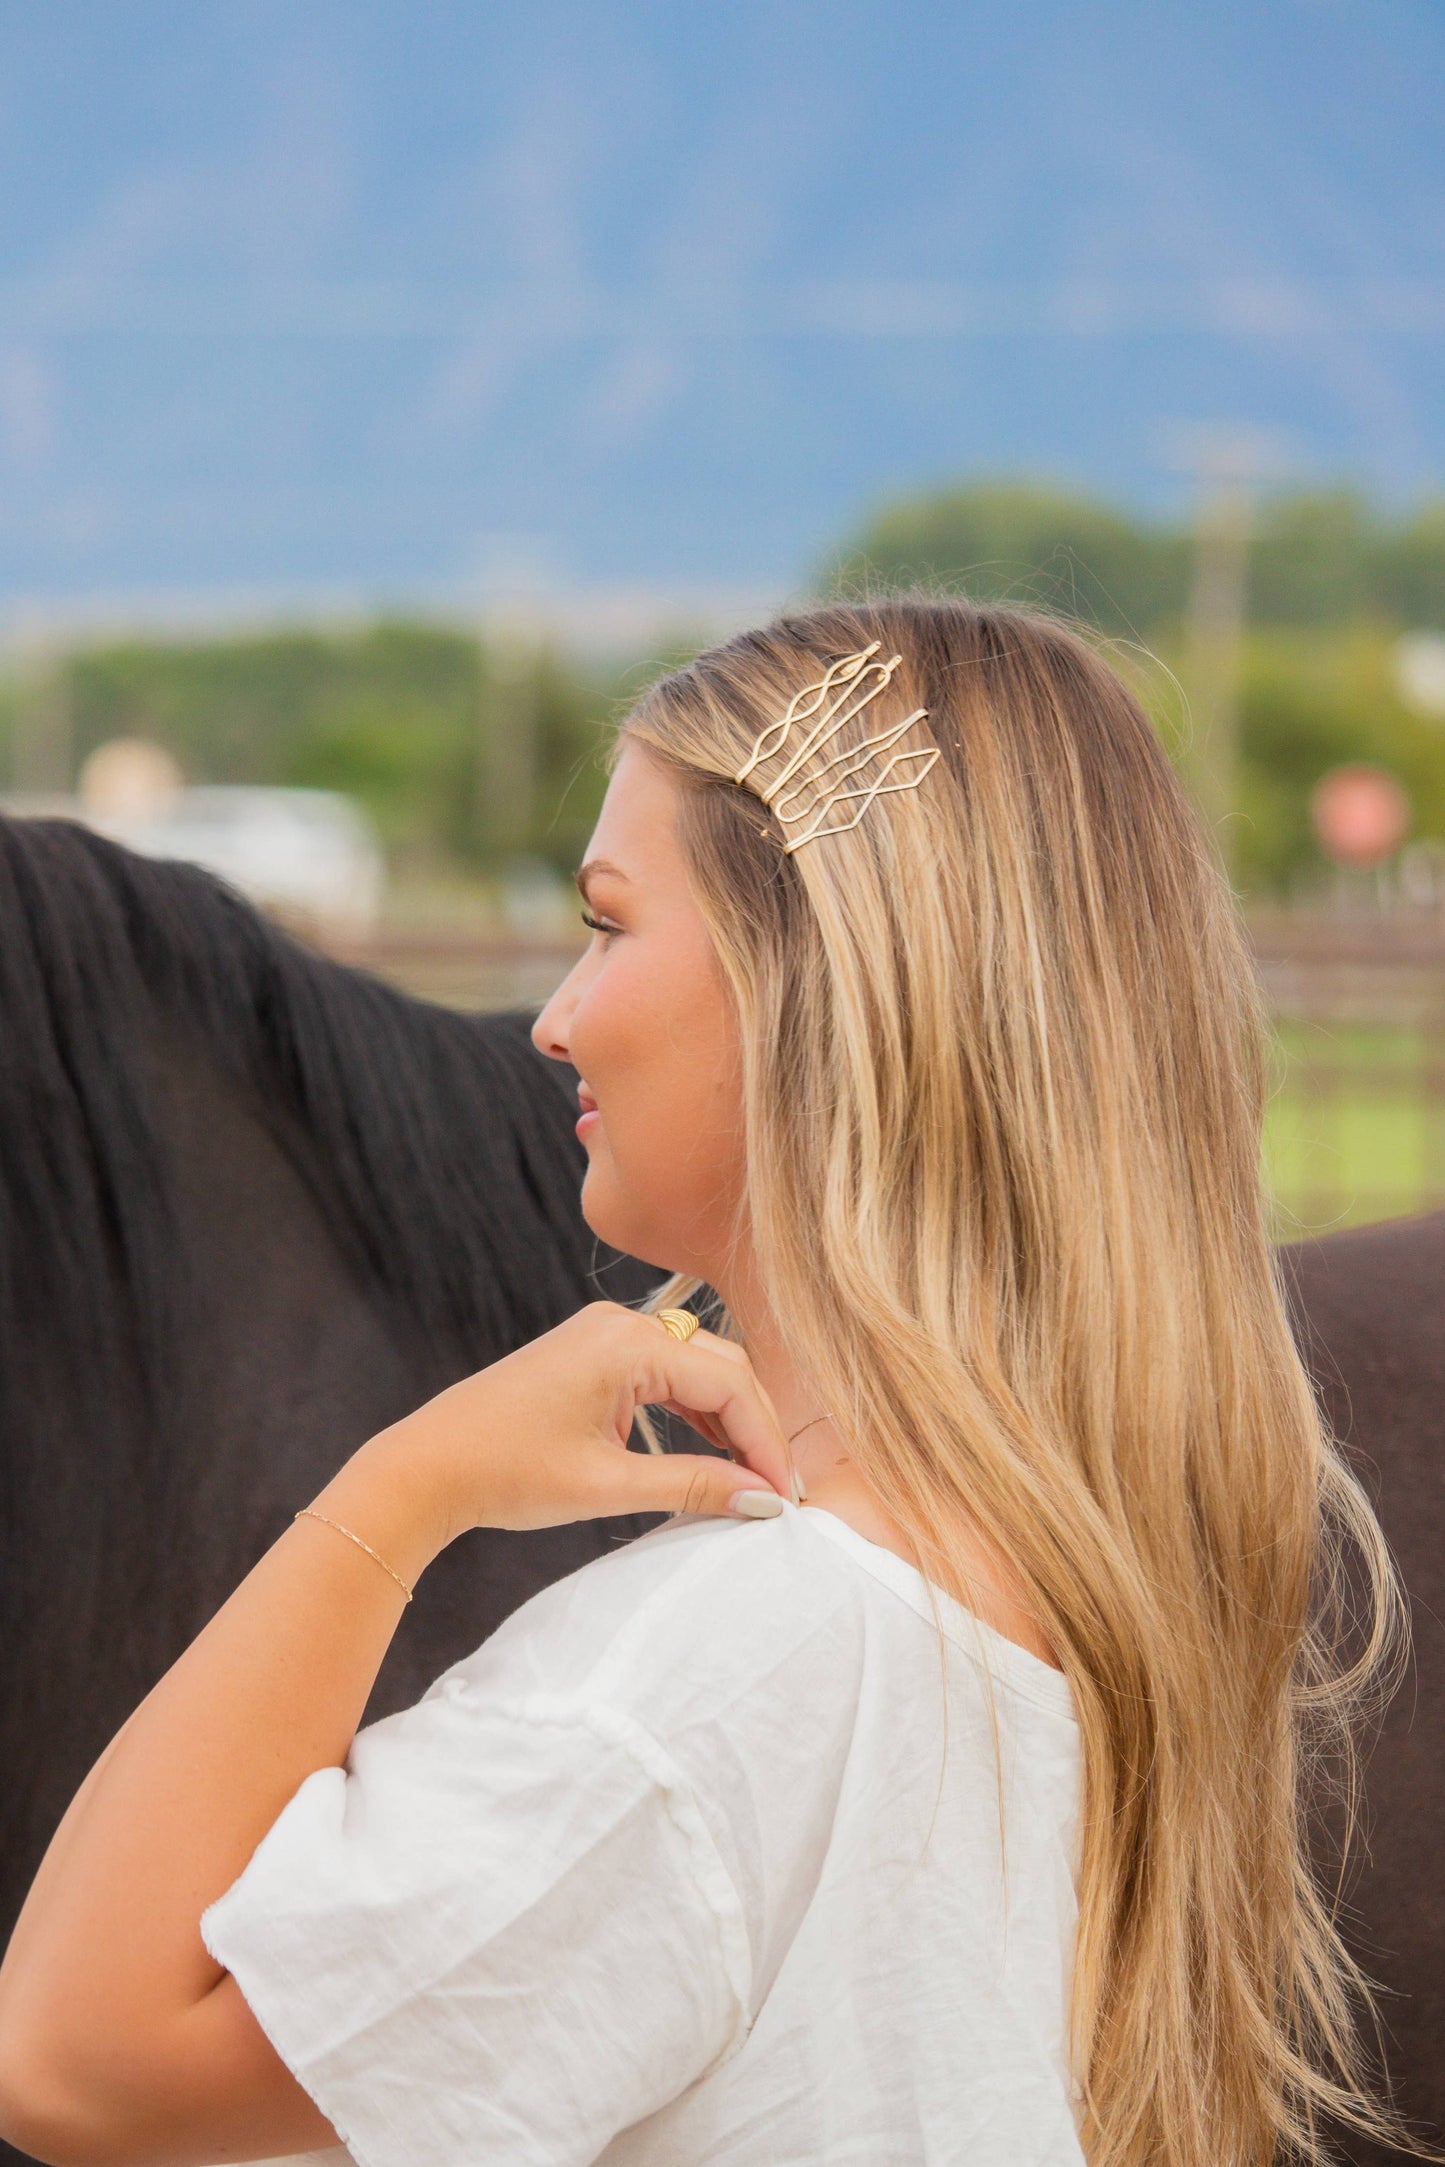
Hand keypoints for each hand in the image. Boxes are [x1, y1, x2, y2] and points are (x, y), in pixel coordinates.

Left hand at [375, 1301, 792, 1542]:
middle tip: (773, 1492)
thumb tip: (759, 1501)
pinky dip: (691, 1409)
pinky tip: (709, 1451)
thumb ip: (693, 1486)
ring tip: (748, 1479)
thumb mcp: (607, 1486)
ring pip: (696, 1366)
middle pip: (721, 1366)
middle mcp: (621, 1323)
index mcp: (627, 1343)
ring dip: (727, 1419)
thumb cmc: (506, 1473)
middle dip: (755, 1427)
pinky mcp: (591, 1352)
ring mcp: (604, 1333)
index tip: (782, 1497)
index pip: (728, 1384)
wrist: (427, 1466)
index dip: (765, 1442)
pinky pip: (663, 1370)